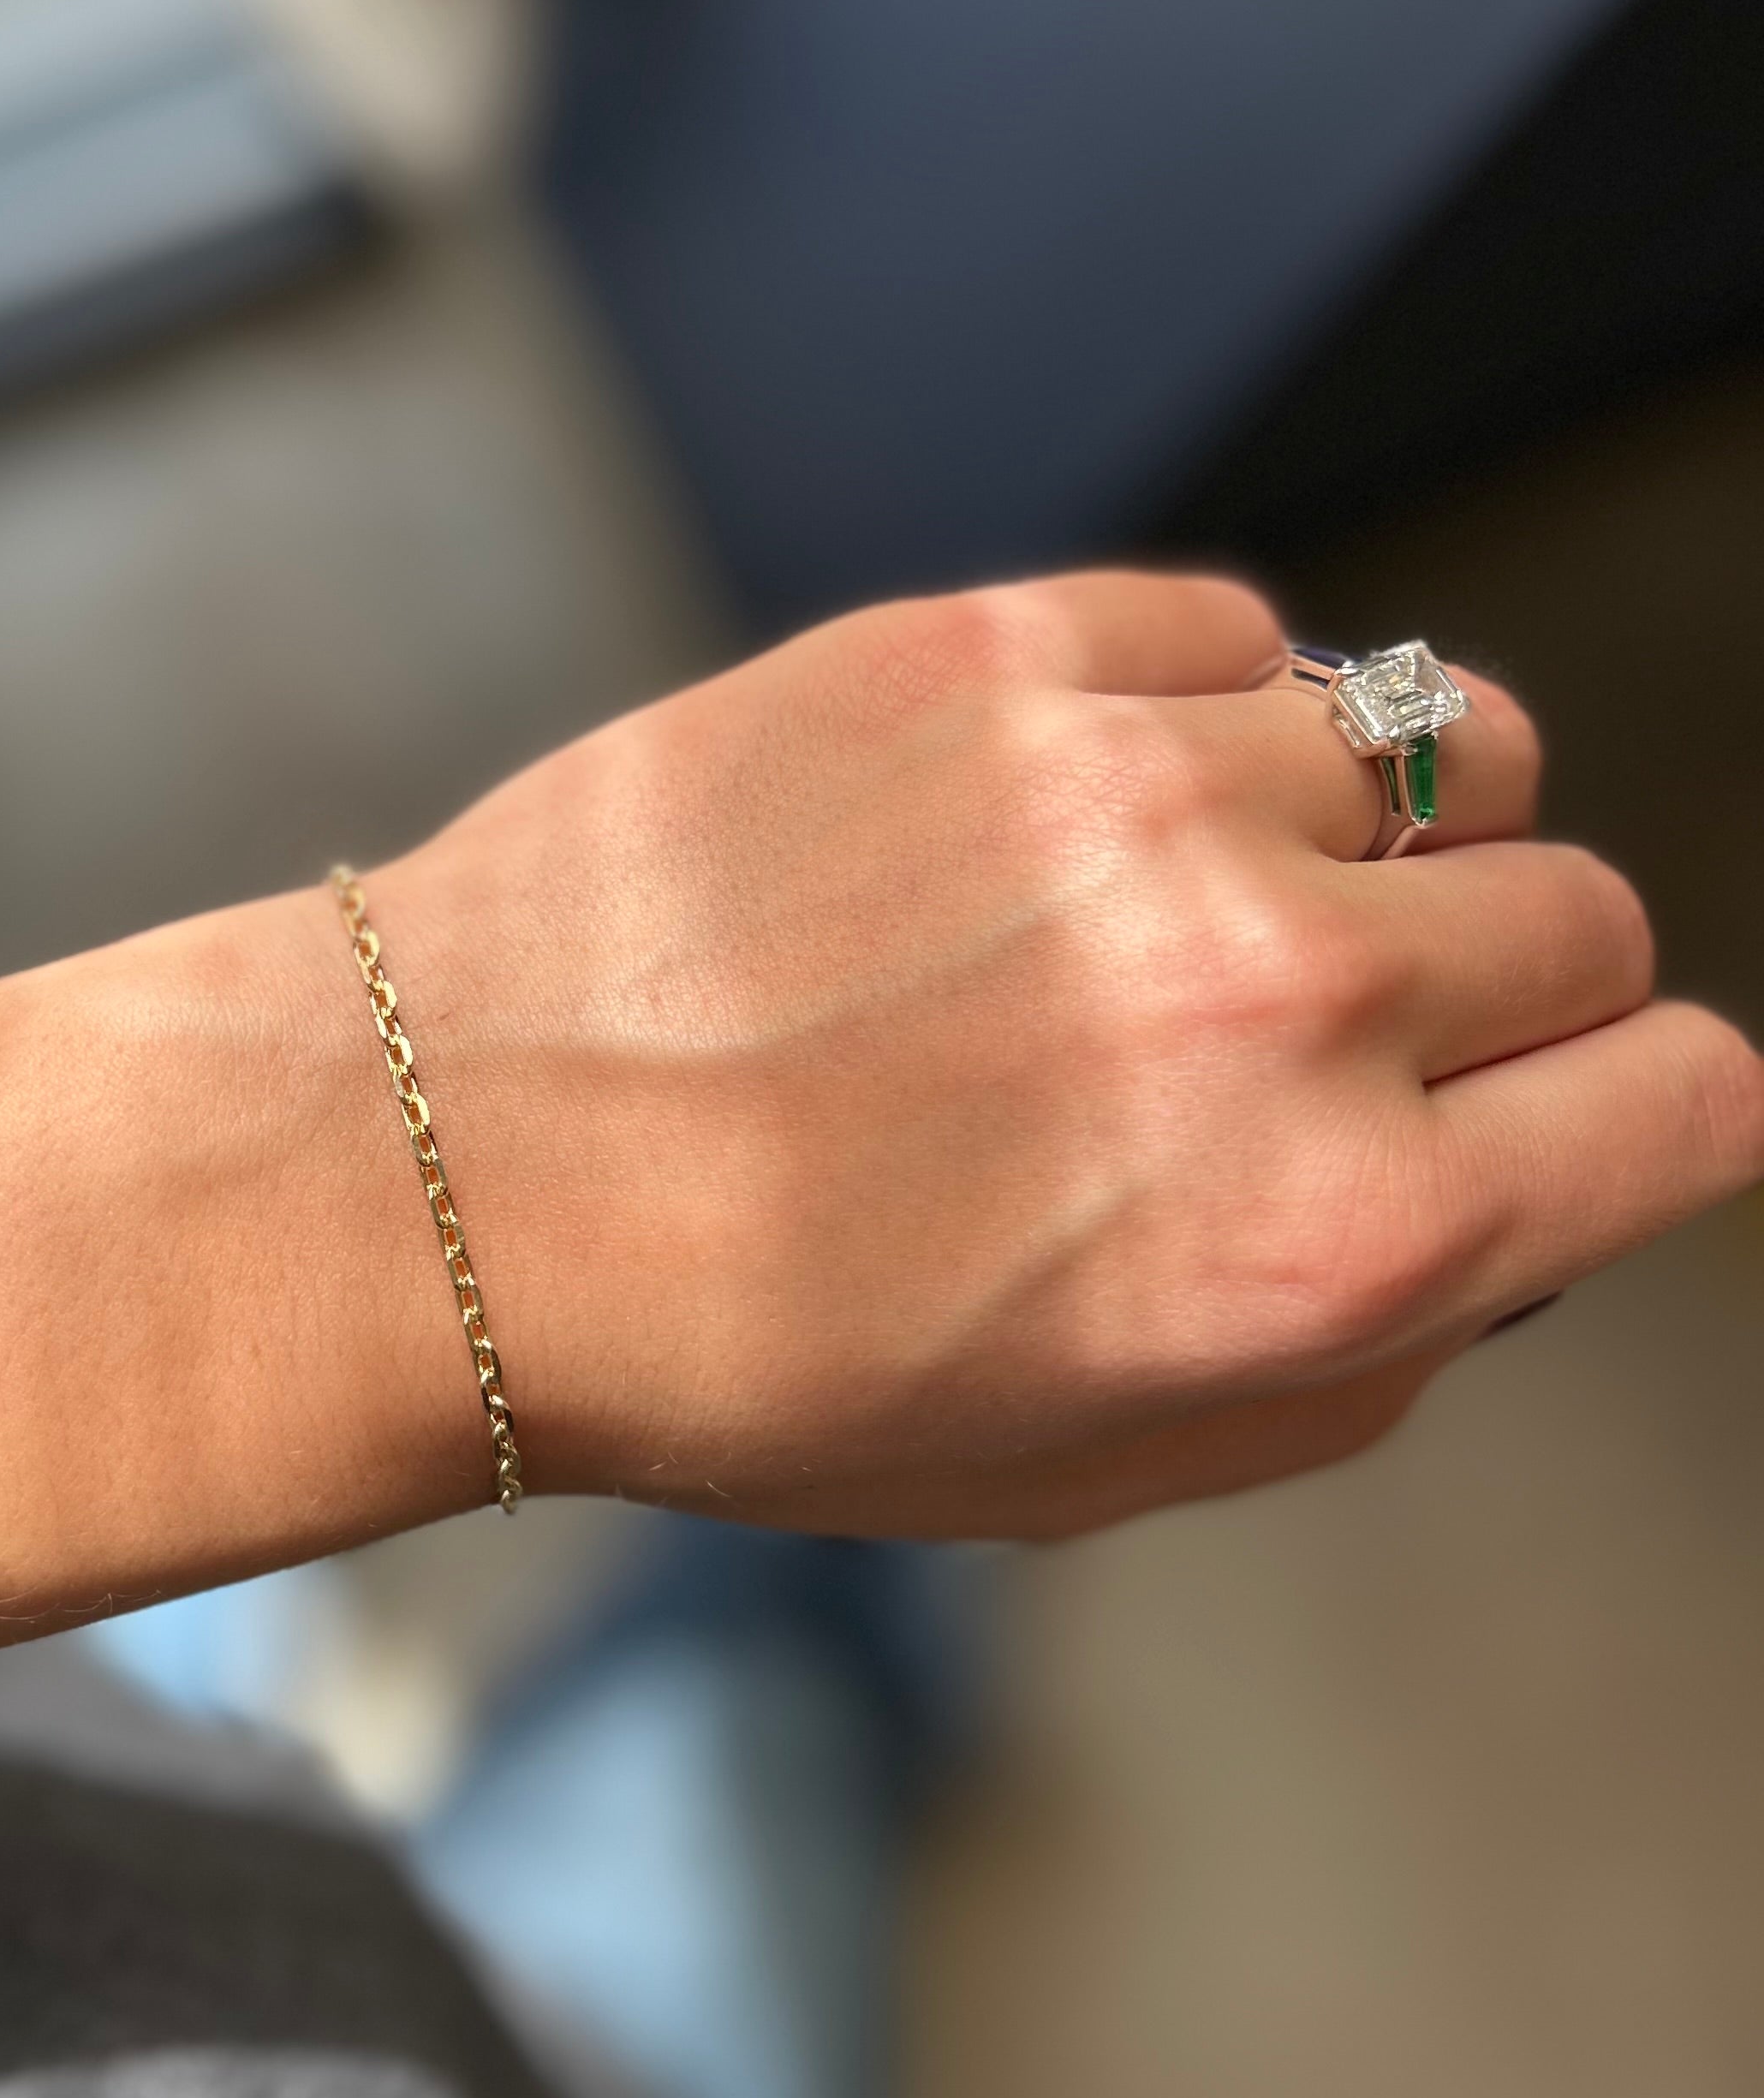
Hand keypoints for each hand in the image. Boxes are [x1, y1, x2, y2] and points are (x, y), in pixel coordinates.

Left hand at [361, 573, 1763, 1536]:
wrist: (456, 1173)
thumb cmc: (749, 1355)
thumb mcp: (1101, 1463)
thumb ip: (1373, 1339)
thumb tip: (1510, 1193)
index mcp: (1333, 1234)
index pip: (1689, 1098)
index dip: (1622, 1116)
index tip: (1541, 1110)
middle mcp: (1277, 996)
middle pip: (1580, 915)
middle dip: (1486, 991)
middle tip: (1313, 1031)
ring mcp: (1139, 792)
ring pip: (1443, 735)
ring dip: (1365, 826)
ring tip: (1195, 896)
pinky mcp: (998, 648)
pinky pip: (1244, 635)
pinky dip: (1201, 713)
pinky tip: (1070, 809)